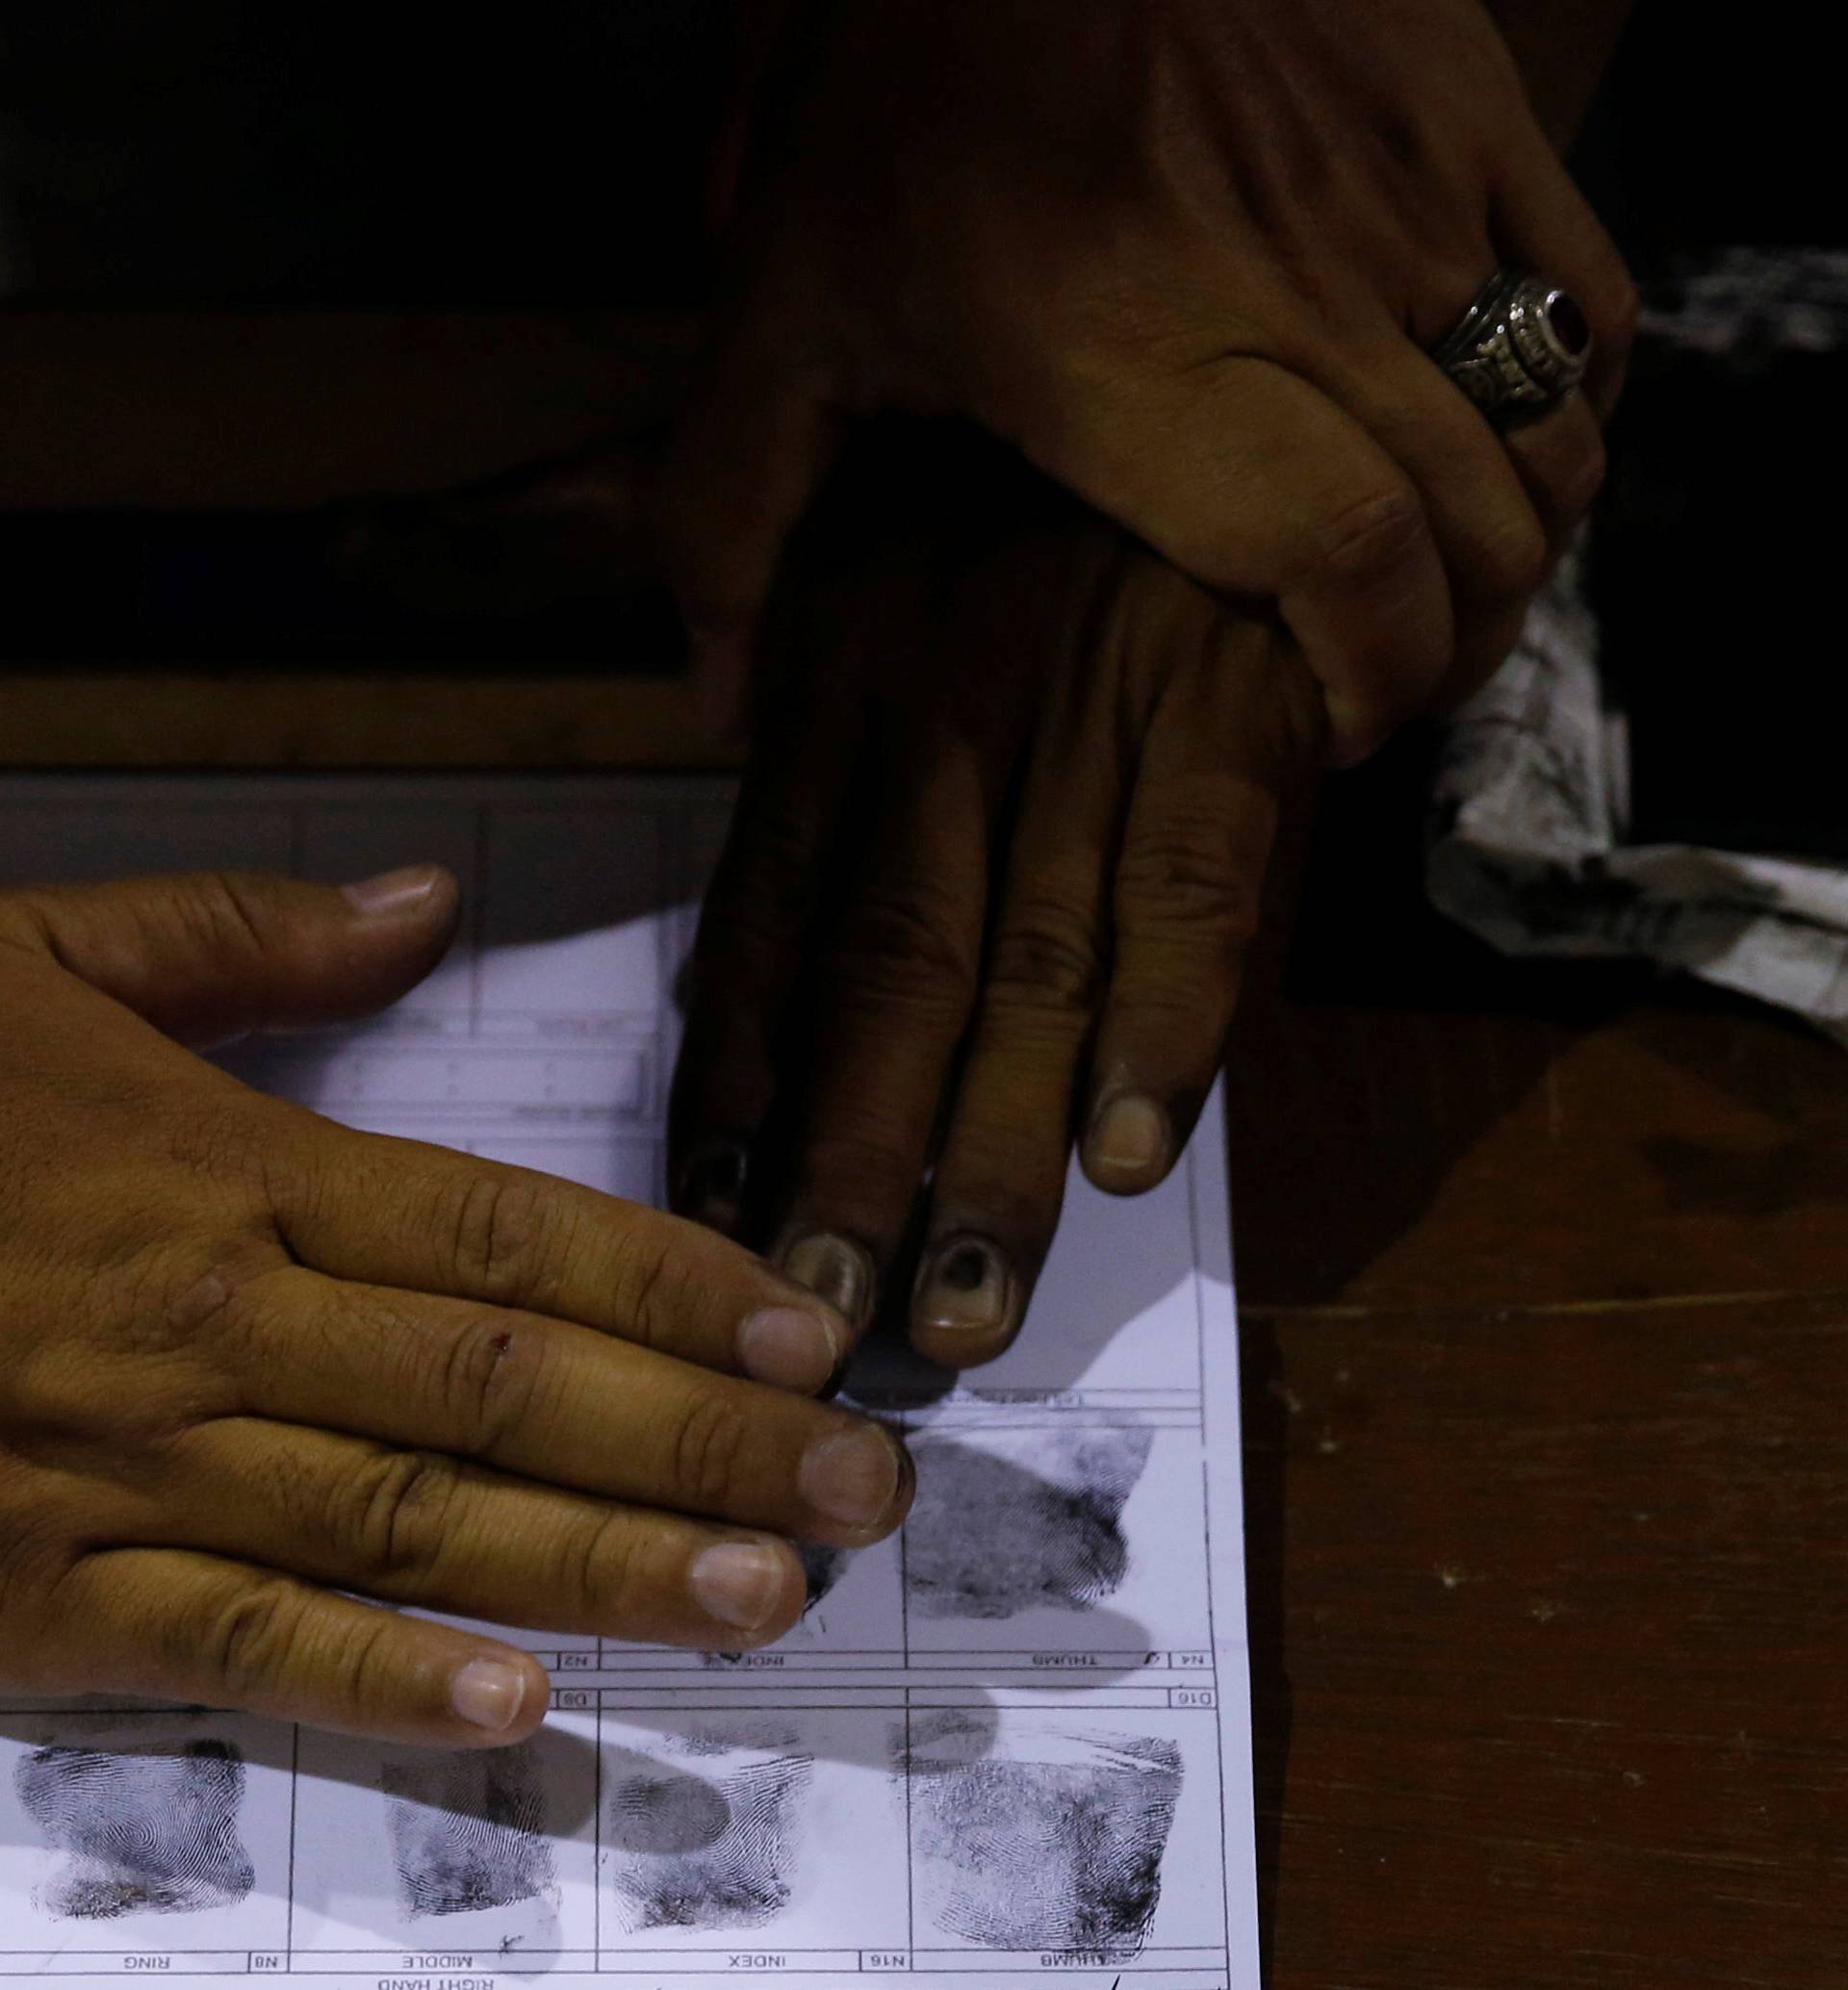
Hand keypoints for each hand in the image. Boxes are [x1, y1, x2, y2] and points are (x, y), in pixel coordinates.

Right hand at [0, 869, 910, 1745]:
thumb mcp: (30, 957)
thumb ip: (244, 941)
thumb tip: (432, 898)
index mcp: (227, 1167)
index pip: (502, 1230)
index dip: (672, 1286)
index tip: (810, 1337)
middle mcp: (210, 1322)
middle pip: (501, 1386)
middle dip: (700, 1448)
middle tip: (862, 1497)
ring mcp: (125, 1468)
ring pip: (407, 1521)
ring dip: (601, 1571)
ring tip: (770, 1602)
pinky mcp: (34, 1599)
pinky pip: (228, 1646)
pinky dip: (372, 1687)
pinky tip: (518, 1710)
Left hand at [657, 0, 1634, 760]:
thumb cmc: (902, 70)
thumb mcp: (784, 296)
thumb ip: (732, 512)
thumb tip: (711, 692)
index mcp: (1140, 358)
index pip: (1351, 558)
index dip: (1373, 680)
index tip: (1322, 732)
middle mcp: (1305, 288)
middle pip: (1478, 522)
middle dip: (1453, 646)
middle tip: (1380, 681)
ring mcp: (1410, 191)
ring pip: (1554, 428)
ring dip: (1516, 542)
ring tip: (1436, 583)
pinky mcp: (1471, 108)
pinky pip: (1588, 299)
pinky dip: (1568, 401)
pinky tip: (1493, 436)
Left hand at [669, 441, 1320, 1364]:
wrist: (1220, 302)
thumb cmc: (1013, 437)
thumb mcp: (857, 502)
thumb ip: (782, 644)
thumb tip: (720, 753)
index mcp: (831, 673)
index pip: (763, 915)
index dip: (738, 1082)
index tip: (711, 1220)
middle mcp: (937, 707)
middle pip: (882, 975)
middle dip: (849, 1164)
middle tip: (823, 1320)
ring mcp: (1084, 711)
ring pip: (1023, 967)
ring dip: (991, 1152)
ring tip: (966, 1310)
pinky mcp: (1228, 707)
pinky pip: (1192, 890)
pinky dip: (1160, 1028)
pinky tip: (1124, 1161)